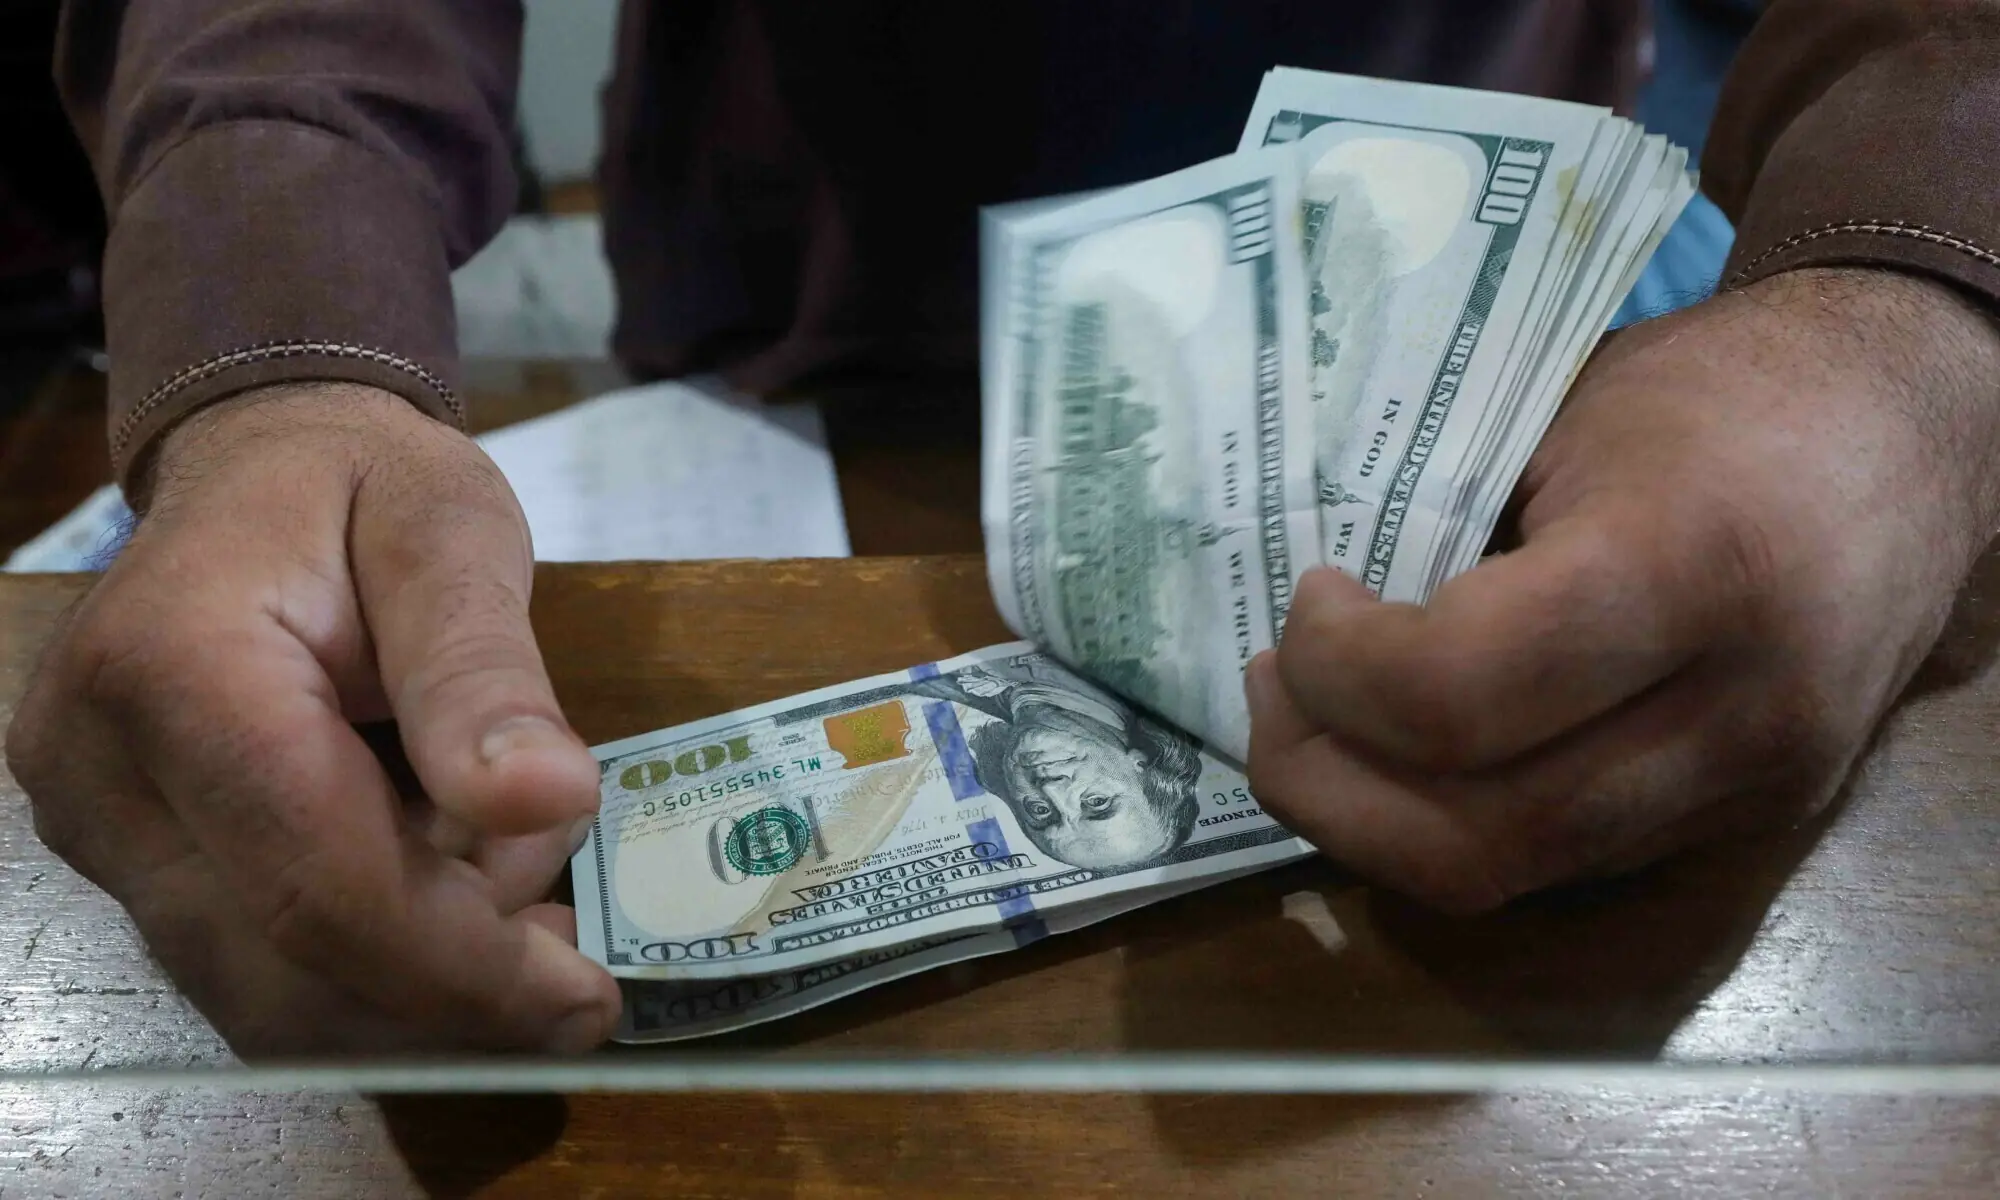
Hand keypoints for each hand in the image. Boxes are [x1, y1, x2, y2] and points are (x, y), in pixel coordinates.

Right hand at [6, 384, 620, 1054]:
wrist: (263, 467)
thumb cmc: (364, 488)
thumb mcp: (452, 536)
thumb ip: (484, 672)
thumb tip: (550, 800)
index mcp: (174, 672)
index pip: (314, 880)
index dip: (457, 966)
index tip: (582, 1004)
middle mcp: (100, 773)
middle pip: (280, 967)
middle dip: (447, 989)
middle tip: (574, 969)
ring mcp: (96, 829)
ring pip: (262, 992)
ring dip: (414, 981)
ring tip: (517, 893)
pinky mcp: (125, 862)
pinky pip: (251, 963)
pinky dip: (370, 963)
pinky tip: (453, 900)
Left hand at [1246, 269, 1999, 912]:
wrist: (1912, 427)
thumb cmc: (1722, 388)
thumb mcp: (1563, 412)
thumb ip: (1441, 523)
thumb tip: (1303, 618)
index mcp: (1685, 568)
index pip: (1457, 697)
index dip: (1336, 670)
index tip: (1306, 600)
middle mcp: (1734, 713)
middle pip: (1473, 839)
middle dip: (1323, 785)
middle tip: (1270, 701)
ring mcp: (1753, 792)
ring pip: (1510, 881)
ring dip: (1374, 824)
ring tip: (1318, 730)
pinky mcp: (1752, 829)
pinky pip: (1560, 868)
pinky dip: (1452, 826)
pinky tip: (1408, 757)